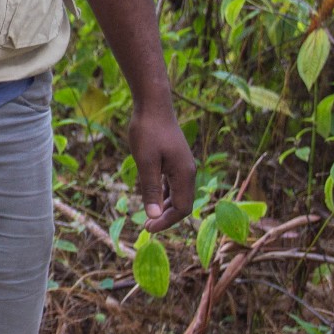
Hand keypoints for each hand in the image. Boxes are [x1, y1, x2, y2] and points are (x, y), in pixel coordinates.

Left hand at [129, 98, 195, 230]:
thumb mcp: (145, 162)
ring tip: (148, 216)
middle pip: (182, 204)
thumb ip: (150, 189)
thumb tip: (154, 215)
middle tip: (146, 226)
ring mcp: (183, 165)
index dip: (166, 221)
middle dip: (166, 217)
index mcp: (184, 174)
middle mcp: (188, 171)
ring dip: (164, 206)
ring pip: (178, 194)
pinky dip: (164, 194)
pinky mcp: (175, 159)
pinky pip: (173, 183)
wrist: (153, 104)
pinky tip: (152, 197)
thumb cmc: (147, 131)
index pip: (182, 208)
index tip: (148, 228)